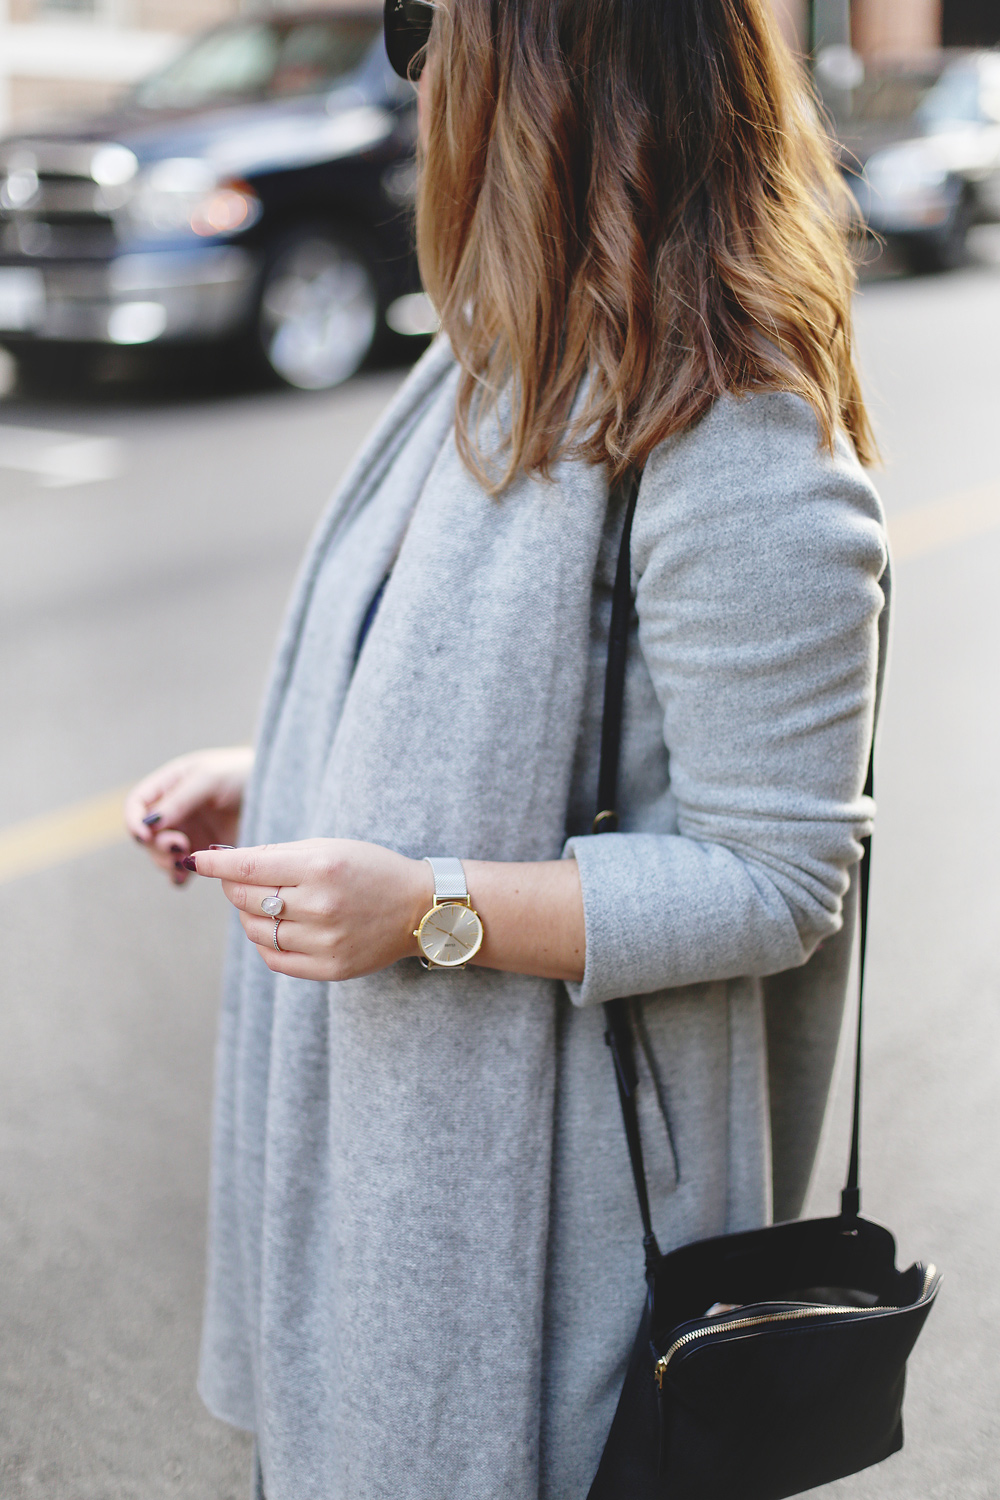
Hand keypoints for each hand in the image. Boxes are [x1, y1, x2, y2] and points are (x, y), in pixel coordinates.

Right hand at [125, 746, 254, 885]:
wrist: (273, 789)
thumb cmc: (240, 773)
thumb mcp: (209, 778)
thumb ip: (179, 799)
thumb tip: (149, 823)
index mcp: (168, 786)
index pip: (136, 804)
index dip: (134, 820)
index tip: (145, 834)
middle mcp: (172, 812)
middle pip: (146, 836)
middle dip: (156, 844)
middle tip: (179, 845)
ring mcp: (186, 833)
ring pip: (161, 856)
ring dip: (166, 862)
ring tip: (185, 860)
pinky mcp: (203, 853)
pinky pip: (181, 871)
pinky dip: (178, 876)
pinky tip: (183, 878)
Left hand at [191, 839, 433, 979]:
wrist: (418, 907)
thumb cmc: (370, 869)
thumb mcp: (330, 847)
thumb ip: (279, 854)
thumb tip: (227, 862)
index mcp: (321, 867)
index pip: (249, 867)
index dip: (216, 864)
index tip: (196, 859)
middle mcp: (321, 905)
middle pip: (246, 899)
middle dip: (232, 886)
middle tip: (237, 879)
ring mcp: (325, 941)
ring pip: (256, 931)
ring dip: (247, 915)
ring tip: (264, 903)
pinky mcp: (330, 968)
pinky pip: (274, 959)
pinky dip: (264, 942)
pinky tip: (277, 928)